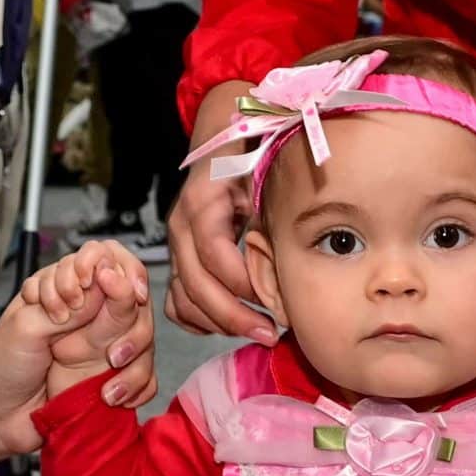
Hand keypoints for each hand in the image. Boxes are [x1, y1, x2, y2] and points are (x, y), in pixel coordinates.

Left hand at [0, 256, 157, 464]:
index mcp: (64, 290)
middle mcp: (88, 315)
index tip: (106, 281)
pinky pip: (143, 377)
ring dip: (134, 350)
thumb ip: (70, 307)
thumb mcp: (27, 325)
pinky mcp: (107, 378)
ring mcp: (101, 347)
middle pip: (134, 299)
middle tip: (107, 331)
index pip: (106, 260)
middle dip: (127, 313)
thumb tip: (107, 287)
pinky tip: (112, 394)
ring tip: (111, 362)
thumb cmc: (0, 366)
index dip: (114, 266)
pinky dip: (136, 385)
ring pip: (143, 337)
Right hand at [164, 80, 278, 343]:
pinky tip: (228, 325)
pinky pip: (175, 301)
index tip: (278, 304)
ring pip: (182, 298)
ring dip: (218, 323)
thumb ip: (274, 213)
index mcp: (202, 204)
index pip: (216, 257)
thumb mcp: (265, 177)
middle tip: (272, 334)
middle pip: (195, 285)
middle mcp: (180, 226)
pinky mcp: (177, 258)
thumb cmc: (250, 159)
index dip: (245, 286)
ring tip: (257, 331)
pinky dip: (198, 319)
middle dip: (234, 317)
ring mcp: (175, 245)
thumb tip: (301, 257)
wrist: (222, 141)